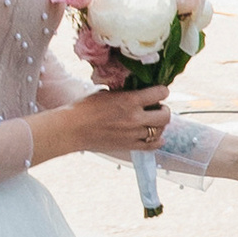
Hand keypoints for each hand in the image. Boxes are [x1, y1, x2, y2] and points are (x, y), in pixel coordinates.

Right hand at [37, 79, 169, 164]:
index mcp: (130, 100)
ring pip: (160, 130)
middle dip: (164, 109)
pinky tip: (156, 137)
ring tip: (153, 121)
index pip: (160, 93)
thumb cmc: (84, 108)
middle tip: (157, 107)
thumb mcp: (106, 93)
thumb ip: (124, 93)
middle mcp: (135, 118)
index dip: (162, 91)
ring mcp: (133, 134)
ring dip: (159, 124)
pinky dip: (157, 141)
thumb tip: (136, 90)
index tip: (159, 91)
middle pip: (165, 115)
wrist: (72, 129)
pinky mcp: (129, 146)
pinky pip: (152, 146)